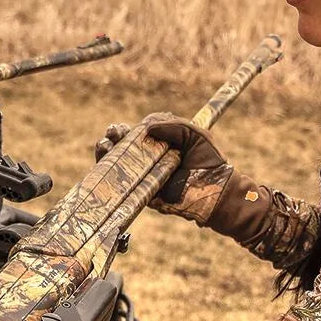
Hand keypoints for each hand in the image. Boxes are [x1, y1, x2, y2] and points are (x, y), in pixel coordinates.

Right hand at [95, 112, 234, 224]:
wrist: (216, 191)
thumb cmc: (209, 161)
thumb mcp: (194, 134)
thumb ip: (173, 126)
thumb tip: (146, 128)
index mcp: (159, 146)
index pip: (135, 136)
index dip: (124, 131)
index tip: (121, 128)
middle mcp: (149, 161)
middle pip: (121, 148)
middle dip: (112, 139)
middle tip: (112, 134)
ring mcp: (144, 178)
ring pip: (116, 165)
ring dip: (105, 154)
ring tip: (104, 145)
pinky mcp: (142, 194)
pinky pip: (121, 186)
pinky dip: (109, 176)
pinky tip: (105, 164)